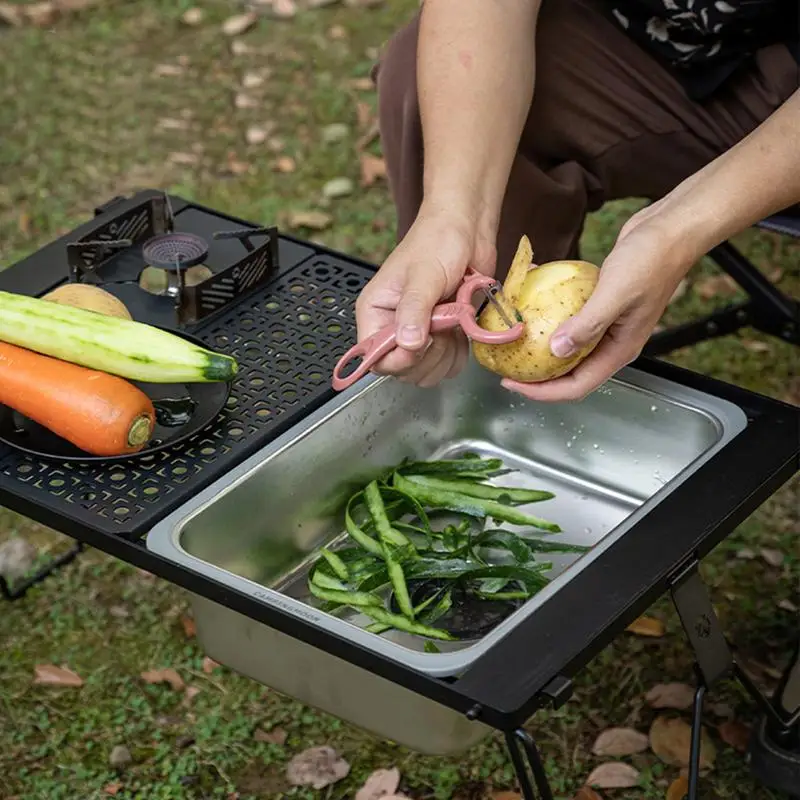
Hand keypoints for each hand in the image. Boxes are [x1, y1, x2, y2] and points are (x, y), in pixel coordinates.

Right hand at [355, 208, 496, 386]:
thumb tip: (408, 344)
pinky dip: (458, 354)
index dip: (399, 359)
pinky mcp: (441, 337)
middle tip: (442, 325)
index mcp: (375, 312)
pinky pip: (446, 365)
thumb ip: (414, 311)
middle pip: (402, 371)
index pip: (375, 358)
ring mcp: (419, 335)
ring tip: (452, 322)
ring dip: (445, 355)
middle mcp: (392, 327)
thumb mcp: (423, 276)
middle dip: (427, 356)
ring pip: (426, 372)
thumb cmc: (438, 241)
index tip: (422, 343)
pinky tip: (461, 330)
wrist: (467, 229)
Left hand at [502, 204, 689, 401]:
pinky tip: (529, 299)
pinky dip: (548, 314)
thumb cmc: (651, 259)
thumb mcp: (615, 293)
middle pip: (569, 373)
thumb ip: (588, 324)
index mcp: (620, 350)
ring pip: (567, 347)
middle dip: (537, 376)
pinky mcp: (600, 305)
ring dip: (539, 346)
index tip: (513, 384)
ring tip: (512, 339)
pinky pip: (569, 318)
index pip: (577, 386)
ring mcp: (607, 325)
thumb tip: (556, 350)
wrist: (671, 229)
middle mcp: (612, 343)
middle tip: (507, 367)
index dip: (544, 391)